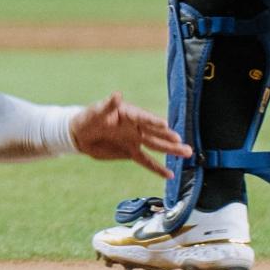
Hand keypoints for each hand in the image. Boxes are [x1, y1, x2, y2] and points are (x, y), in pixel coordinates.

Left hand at [69, 92, 190, 178]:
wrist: (81, 134)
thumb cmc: (88, 118)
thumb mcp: (96, 111)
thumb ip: (108, 105)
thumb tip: (117, 94)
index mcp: (129, 114)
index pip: (143, 118)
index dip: (153, 121)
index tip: (165, 124)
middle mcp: (136, 126)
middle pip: (155, 133)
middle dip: (169, 138)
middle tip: (182, 142)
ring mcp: (135, 140)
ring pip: (156, 146)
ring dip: (171, 150)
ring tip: (188, 153)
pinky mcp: (131, 152)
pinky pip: (147, 161)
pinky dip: (158, 168)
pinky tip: (170, 175)